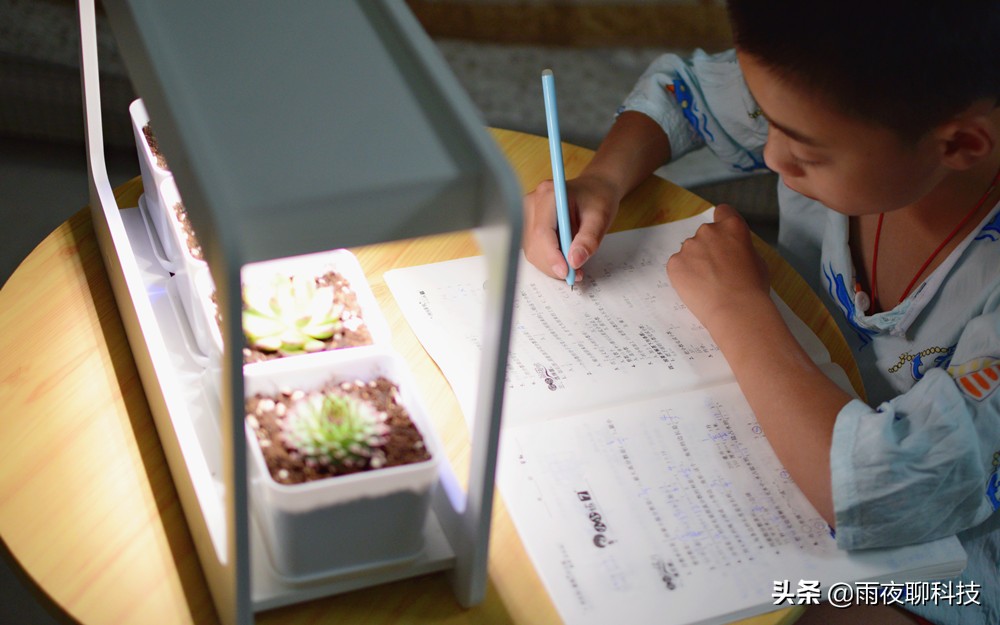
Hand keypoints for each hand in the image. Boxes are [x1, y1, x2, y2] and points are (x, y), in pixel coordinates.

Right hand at [522, 173, 619, 279]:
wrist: (593, 189)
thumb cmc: (597, 198)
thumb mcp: (601, 216)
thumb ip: (588, 239)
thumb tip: (575, 261)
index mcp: (548, 194)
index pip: (542, 231)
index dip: (552, 256)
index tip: (566, 272)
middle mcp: (531, 203)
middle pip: (534, 245)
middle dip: (554, 265)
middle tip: (577, 274)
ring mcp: (526, 215)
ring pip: (532, 252)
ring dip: (552, 266)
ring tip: (575, 268)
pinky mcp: (527, 227)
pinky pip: (534, 251)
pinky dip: (550, 261)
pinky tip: (565, 261)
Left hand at [666, 204, 770, 329]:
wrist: (736, 310)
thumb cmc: (753, 288)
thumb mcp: (757, 260)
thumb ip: (740, 248)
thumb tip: (732, 251)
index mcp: (732, 226)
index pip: (722, 211)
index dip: (723, 224)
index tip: (723, 237)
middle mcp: (708, 231)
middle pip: (705, 233)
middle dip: (709, 247)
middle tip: (717, 270)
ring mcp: (689, 246)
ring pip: (690, 251)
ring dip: (695, 262)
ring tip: (707, 284)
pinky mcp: (674, 263)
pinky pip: (678, 265)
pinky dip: (684, 275)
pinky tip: (696, 289)